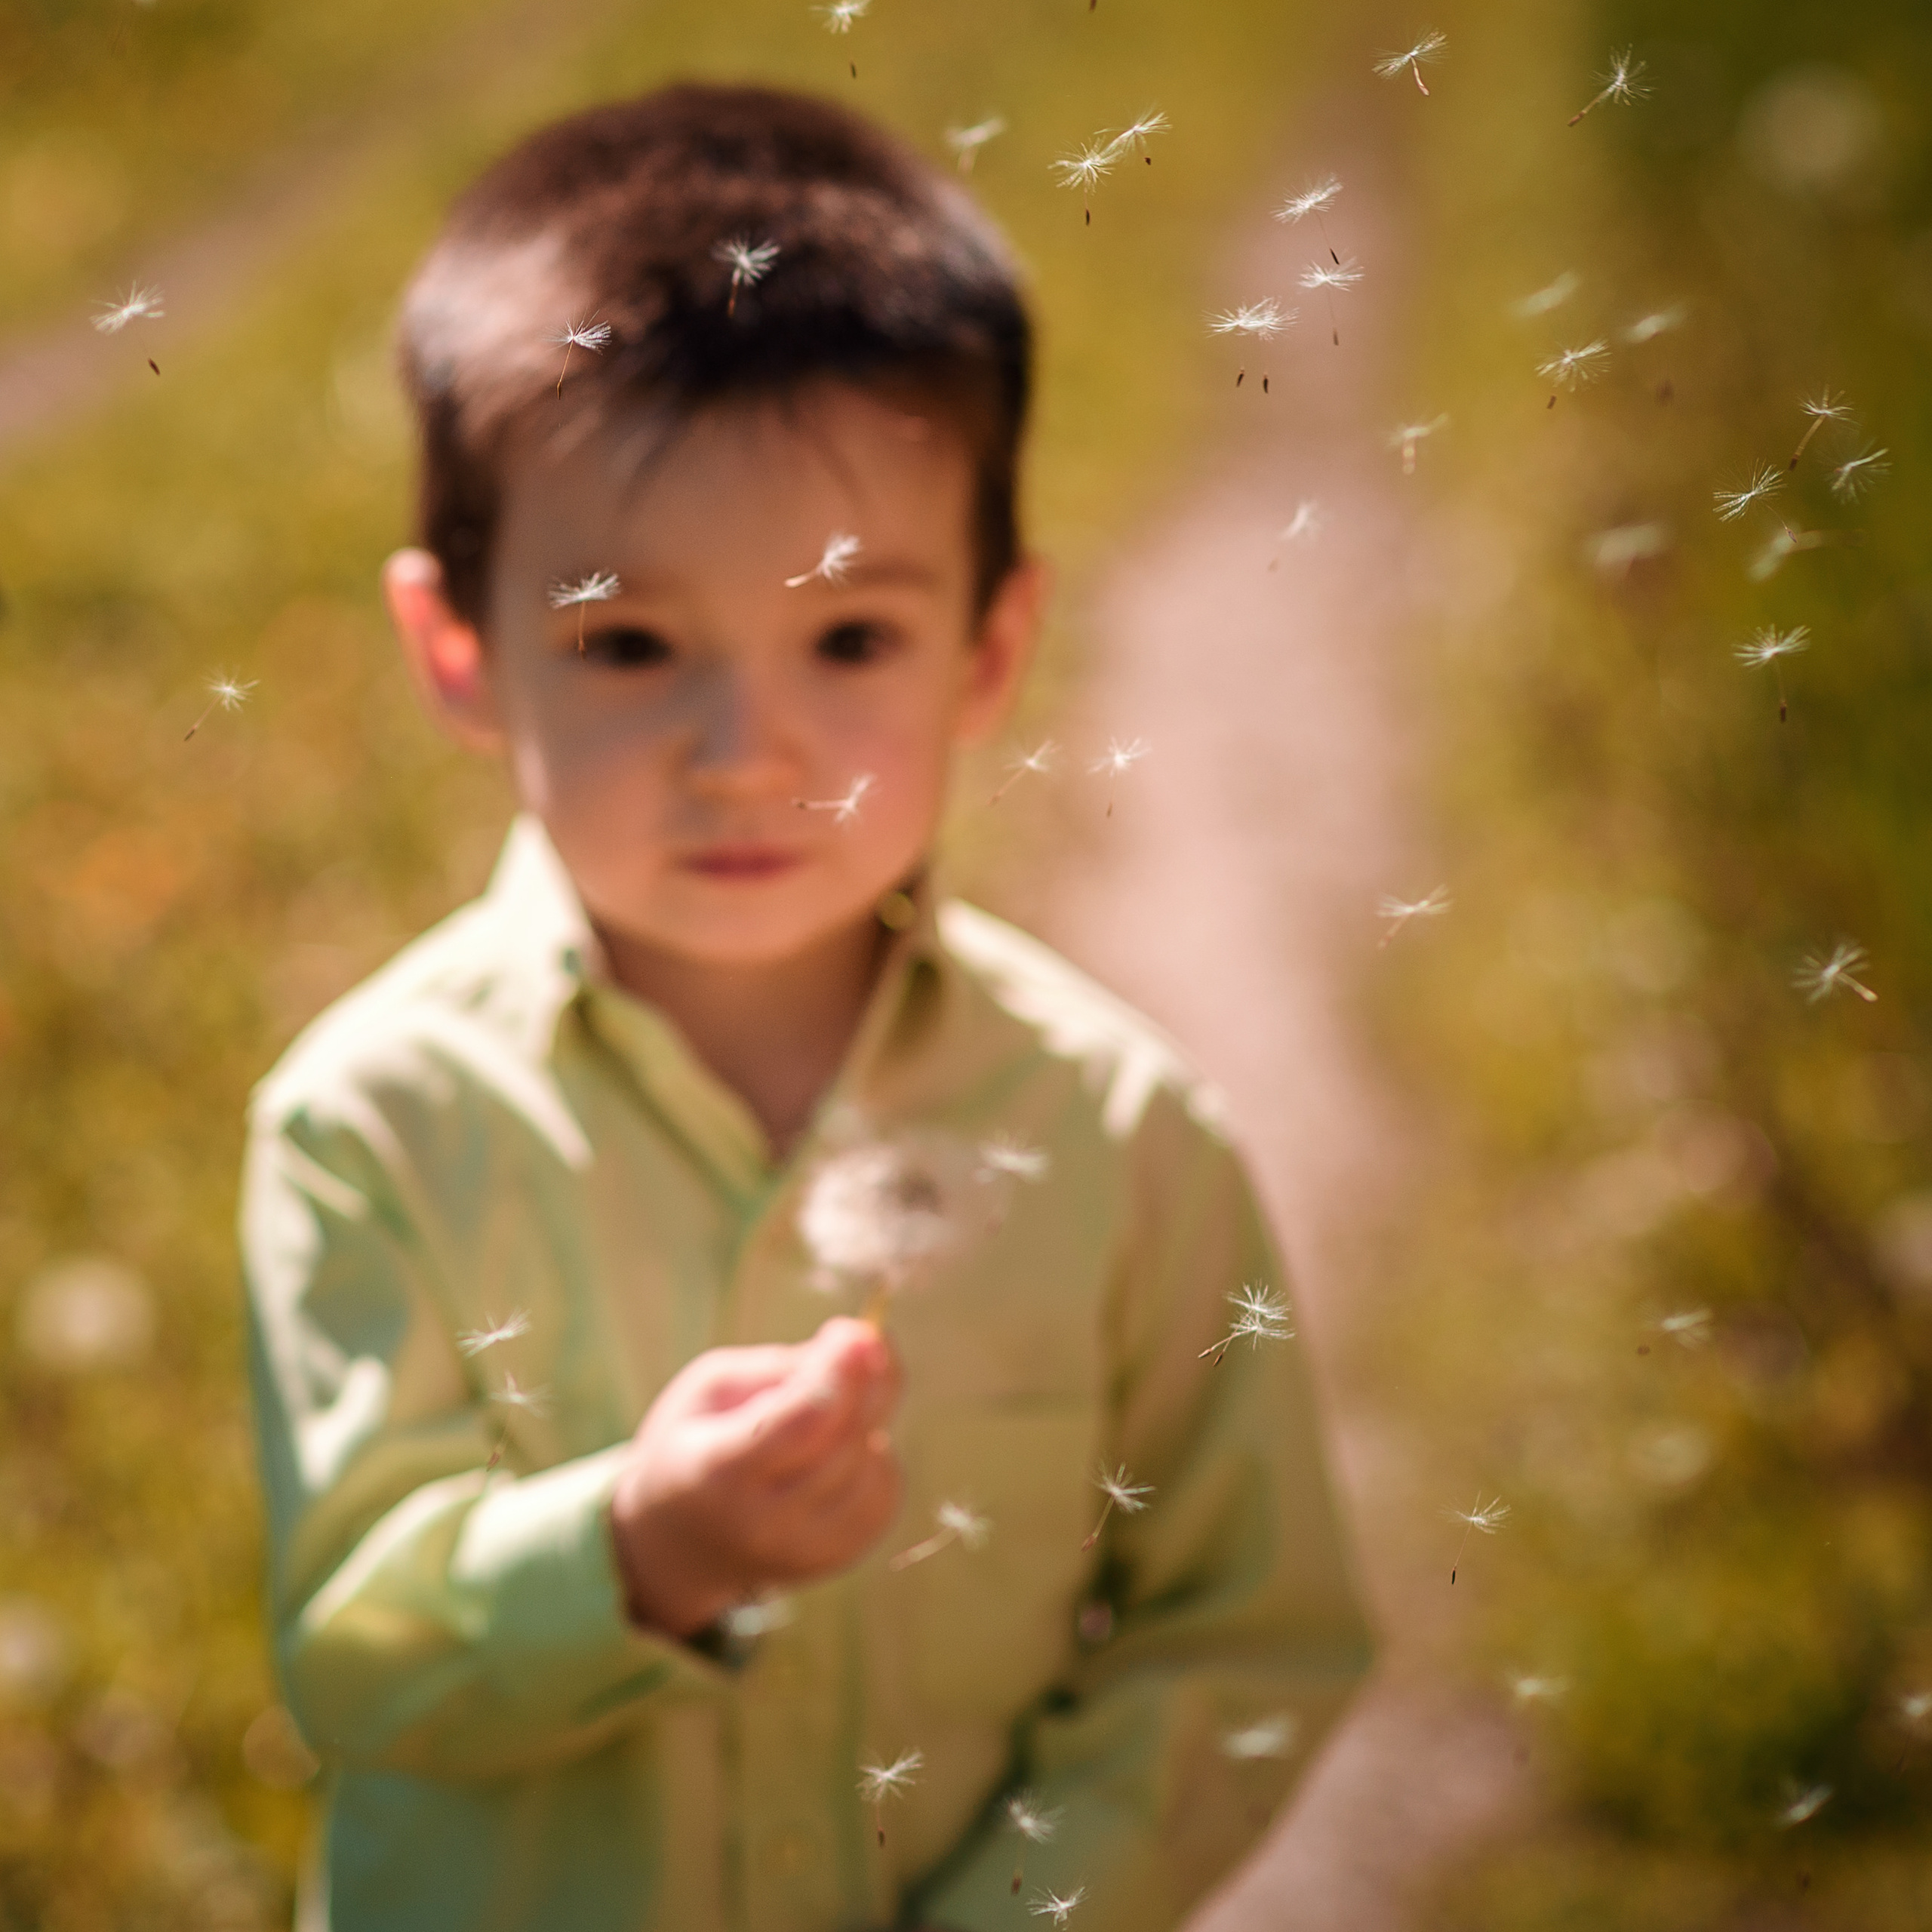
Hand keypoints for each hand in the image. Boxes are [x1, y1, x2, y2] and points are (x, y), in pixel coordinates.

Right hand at [609, 1316, 901, 1637]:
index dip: (838, 1372)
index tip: (855, 1330)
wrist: (678, 1542)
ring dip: (870, 1417)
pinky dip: (876, 1456)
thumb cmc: (695, 1444)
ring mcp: (805, 1550)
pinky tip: (845, 1444)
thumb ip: (784, 1368)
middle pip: (846, 1440)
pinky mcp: (836, 1558)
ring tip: (835, 1402)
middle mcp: (765, 1523)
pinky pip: (884, 1493)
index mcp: (719, 1472)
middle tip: (863, 1338)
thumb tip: (863, 1346)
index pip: (801, 1424)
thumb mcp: (713, 1388)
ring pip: (873, 1466)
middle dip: (867, 1378)